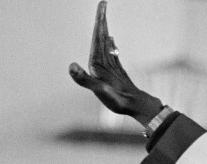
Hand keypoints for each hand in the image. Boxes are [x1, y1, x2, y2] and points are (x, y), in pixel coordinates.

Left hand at [69, 1, 162, 125]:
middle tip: (103, 3)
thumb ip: (84, 79)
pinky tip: (111, 40)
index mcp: (95, 65)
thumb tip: (71, 66)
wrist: (136, 109)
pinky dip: (111, 45)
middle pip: (99, 38)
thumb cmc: (118, 102)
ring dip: (105, 30)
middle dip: (100, 21)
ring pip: (105, 44)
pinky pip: (113, 55)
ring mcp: (108, 69)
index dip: (99, 22)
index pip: (96, 38)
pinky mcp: (117, 73)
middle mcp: (100, 65)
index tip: (102, 8)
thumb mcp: (100, 90)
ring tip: (104, 17)